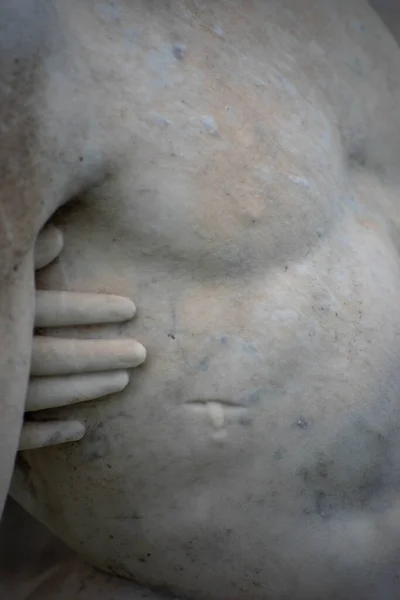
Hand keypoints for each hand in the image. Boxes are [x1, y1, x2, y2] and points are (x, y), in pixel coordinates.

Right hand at [19, 225, 145, 450]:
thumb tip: (60, 233)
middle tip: (143, 353)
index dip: (87, 308)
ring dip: (82, 391)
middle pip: (48, 356)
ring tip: (122, 383)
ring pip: (36, 395)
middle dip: (98, 354)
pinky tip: (77, 431)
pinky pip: (12, 436)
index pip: (41, 308)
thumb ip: (15, 258)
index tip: (131, 307)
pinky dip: (44, 435)